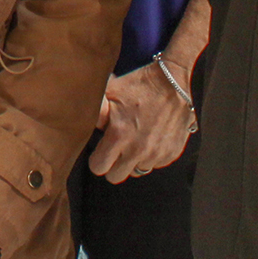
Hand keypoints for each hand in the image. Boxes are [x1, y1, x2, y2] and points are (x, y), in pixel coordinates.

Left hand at [89, 63, 194, 182]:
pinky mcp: (171, 154)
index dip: (98, 160)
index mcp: (119, 135)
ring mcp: (156, 153)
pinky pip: (156, 164)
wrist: (175, 82)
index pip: (98, 167)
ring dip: (134, 160)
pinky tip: (152, 138)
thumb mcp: (111, 91)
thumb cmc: (140, 84)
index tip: (101, 151)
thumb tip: (82, 121)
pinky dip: (152, 155)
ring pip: (137, 171)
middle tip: (117, 149)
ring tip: (136, 141)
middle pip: (116, 177)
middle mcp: (137, 149)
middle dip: (113, 165)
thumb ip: (95, 110)